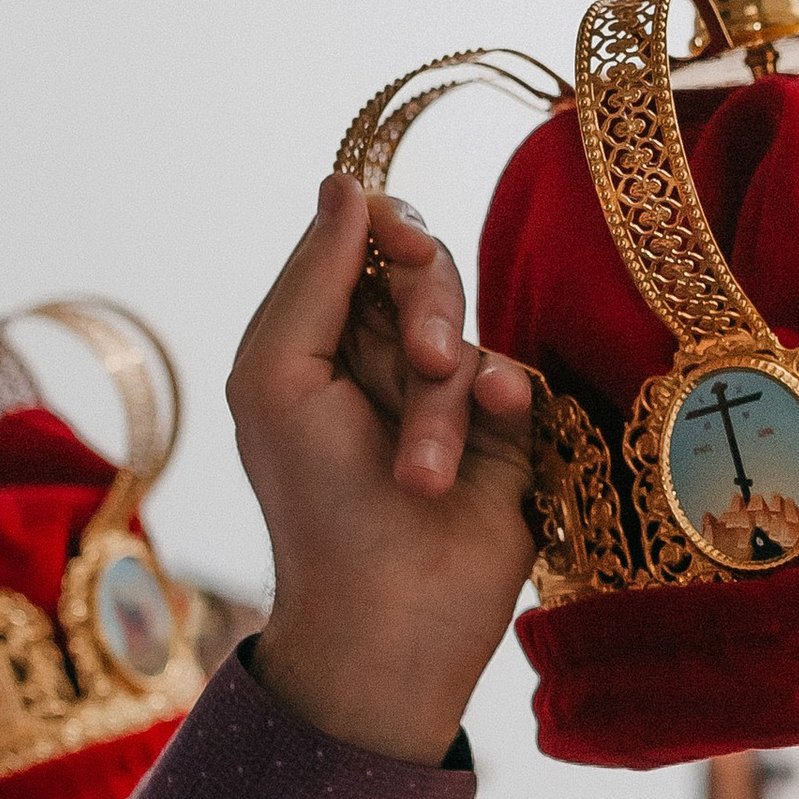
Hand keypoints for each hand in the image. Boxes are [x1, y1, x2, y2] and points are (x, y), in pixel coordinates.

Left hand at [230, 179, 537, 763]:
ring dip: (444, 402)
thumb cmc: (313, 504)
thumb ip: (313, 276)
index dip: (388, 230)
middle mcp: (386, 359)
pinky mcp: (511, 438)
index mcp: (322, 339)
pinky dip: (505, 398)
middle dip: (426, 315)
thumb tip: (347, 183)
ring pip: (470, 337)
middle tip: (421, 368)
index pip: (364, 242)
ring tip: (422, 474)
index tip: (400, 245)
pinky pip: (521, 378)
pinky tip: (496, 426)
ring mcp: (452, 398)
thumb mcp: (277, 376)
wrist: (382, 615)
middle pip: (428, 274)